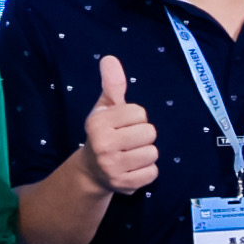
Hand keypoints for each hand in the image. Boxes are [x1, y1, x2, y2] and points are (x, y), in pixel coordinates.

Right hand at [81, 55, 159, 196]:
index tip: (122, 124)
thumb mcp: (105, 108)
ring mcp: (113, 168)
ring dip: (145, 154)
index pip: (139, 113)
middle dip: (142, 136)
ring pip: (153, 153)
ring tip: (130, 155)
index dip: (135, 118)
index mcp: (97, 124)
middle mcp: (103, 146)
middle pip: (149, 132)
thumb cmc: (103, 133)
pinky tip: (133, 169)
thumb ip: (112, 84)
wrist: (91, 172)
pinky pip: (152, 172)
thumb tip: (109, 58)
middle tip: (128, 141)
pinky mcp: (124, 185)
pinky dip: (146, 171)